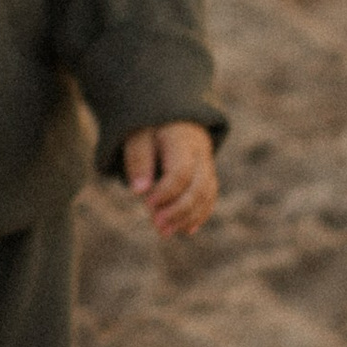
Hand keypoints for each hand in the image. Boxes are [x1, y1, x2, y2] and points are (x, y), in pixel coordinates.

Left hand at [121, 119, 218, 238]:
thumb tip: (140, 191)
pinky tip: (186, 229)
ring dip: (188, 216)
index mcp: (182, 139)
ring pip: (207, 194)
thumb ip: (138, 161)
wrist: (169, 115)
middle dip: (179, 210)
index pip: (181, 172)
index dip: (166, 192)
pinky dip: (200, 214)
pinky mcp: (207, 174)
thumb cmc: (148, 128)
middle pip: (199, 186)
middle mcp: (201, 152)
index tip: (147, 203)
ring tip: (166, 232)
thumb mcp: (136, 137)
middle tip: (158, 226)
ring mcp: (207, 163)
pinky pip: (210, 196)